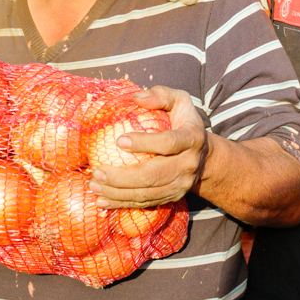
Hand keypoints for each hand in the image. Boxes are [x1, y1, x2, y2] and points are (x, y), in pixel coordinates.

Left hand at [88, 86, 208, 208]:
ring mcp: (181, 185)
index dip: (145, 143)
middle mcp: (188, 165)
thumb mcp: (179, 101)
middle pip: (154, 175)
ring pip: (147, 194)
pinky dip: (122, 204)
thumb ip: (160, 95)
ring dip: (117, 193)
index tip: (119, 140)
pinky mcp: (173, 197)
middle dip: (122, 177)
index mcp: (192, 138)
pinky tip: (102, 201)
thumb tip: (137, 98)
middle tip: (96, 171)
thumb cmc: (184, 122)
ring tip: (94, 185)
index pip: (168, 143)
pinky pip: (145, 203)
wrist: (205, 155)